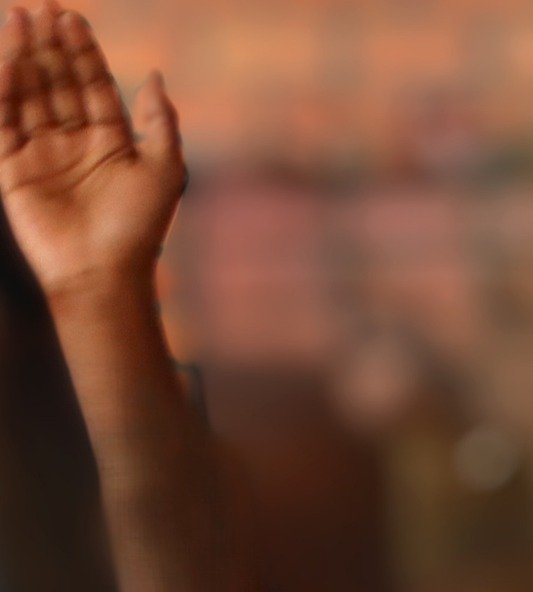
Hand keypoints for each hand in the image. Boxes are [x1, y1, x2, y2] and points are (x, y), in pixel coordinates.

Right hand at [0, 3, 181, 298]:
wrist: (104, 272)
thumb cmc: (140, 226)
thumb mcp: (164, 168)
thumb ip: (160, 121)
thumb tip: (156, 74)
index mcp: (109, 140)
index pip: (92, 84)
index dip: (82, 51)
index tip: (71, 17)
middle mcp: (73, 141)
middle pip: (58, 82)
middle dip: (49, 44)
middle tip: (41, 6)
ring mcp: (41, 152)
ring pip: (29, 93)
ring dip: (23, 56)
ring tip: (19, 17)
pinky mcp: (12, 167)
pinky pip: (3, 119)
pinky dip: (2, 87)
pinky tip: (6, 57)